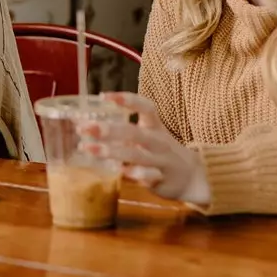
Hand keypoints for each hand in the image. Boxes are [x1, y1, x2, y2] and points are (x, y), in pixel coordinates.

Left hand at [77, 93, 210, 206]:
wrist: (191, 177)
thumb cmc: (159, 152)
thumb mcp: (147, 137)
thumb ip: (121, 132)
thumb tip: (84, 123)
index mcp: (155, 127)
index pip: (146, 107)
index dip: (127, 100)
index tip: (104, 96)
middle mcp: (159, 142)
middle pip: (135, 132)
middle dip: (109, 130)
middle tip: (85, 128)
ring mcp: (161, 161)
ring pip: (138, 155)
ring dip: (112, 151)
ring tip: (88, 149)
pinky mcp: (161, 180)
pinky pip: (149, 176)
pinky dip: (135, 173)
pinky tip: (119, 171)